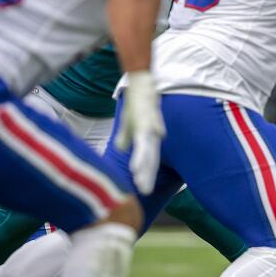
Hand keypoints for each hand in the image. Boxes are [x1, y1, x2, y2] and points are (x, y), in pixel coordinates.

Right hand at [114, 71, 165, 194]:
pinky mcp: (147, 120)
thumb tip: (122, 149)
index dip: (147, 175)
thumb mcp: (129, 122)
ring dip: (144, 167)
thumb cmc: (137, 104)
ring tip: (140, 181)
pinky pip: (143, 138)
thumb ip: (126, 137)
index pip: (149, 160)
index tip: (144, 191)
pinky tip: (137, 160)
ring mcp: (151, 128)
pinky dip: (140, 149)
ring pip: (148, 151)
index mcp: (149, 138)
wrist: (142, 84)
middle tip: (145, 192)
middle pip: (152, 159)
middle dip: (148, 176)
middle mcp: (153, 136)